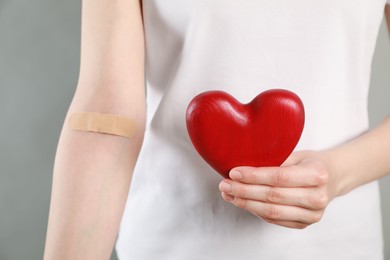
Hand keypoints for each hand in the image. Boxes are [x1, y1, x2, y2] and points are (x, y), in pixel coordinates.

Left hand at [219, 151, 342, 228]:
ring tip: (229, 195)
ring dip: (246, 204)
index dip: (253, 176)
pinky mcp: (305, 224)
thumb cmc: (312, 163)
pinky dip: (255, 211)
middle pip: (272, 197)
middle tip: (224, 185)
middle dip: (244, 191)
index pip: (279, 177)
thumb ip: (275, 160)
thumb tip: (243, 164)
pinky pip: (274, 220)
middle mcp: (317, 197)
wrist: (334, 178)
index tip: (233, 172)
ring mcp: (312, 214)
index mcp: (317, 175)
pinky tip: (242, 202)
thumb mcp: (297, 154)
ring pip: (271, 212)